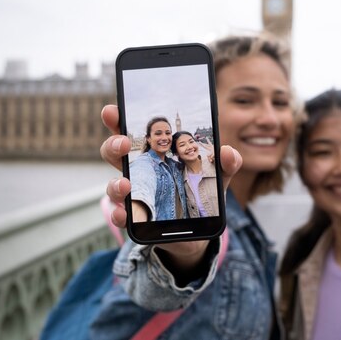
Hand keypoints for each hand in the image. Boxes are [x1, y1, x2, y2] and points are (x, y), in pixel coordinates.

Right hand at [102, 104, 241, 269]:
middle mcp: (139, 172)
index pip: (132, 132)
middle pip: (114, 153)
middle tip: (123, 143)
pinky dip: (120, 214)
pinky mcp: (137, 220)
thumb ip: (227, 163)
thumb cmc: (204, 194)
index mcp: (154, 155)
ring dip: (116, 183)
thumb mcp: (218, 176)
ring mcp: (135, 196)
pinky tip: (125, 214)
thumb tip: (227, 151)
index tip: (113, 110)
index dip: (118, 120)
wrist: (200, 230)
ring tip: (126, 184)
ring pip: (114, 186)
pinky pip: (121, 216)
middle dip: (113, 145)